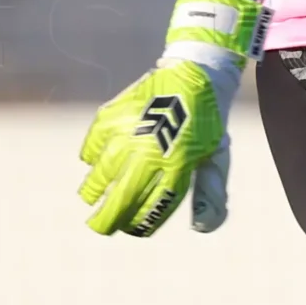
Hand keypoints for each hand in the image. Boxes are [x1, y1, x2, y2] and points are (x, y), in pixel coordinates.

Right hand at [78, 0, 260, 236]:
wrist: (193, 75)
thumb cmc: (206, 121)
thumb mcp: (215, 155)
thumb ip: (209, 191)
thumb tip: (203, 228)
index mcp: (179, 164)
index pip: (153, 206)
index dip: (140, 222)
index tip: (130, 230)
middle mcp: (150, 152)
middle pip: (122, 196)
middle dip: (107, 218)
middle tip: (99, 227)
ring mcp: (129, 133)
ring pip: (102, 174)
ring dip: (93, 190)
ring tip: (90, 198)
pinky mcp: (113, 116)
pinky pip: (93, 145)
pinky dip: (91, 157)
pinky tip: (93, 163)